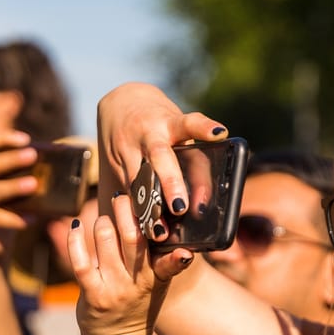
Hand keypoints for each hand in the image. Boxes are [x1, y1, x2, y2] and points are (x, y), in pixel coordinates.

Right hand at [0, 130, 39, 255]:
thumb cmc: (8, 209)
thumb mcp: (14, 189)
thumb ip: (26, 174)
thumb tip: (59, 161)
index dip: (4, 139)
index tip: (26, 139)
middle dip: (11, 159)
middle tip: (32, 155)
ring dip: (12, 186)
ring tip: (33, 184)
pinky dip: (13, 219)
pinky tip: (31, 219)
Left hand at [68, 194, 193, 334]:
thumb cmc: (138, 304)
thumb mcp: (159, 284)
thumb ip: (165, 259)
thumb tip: (167, 224)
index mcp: (157, 277)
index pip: (165, 250)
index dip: (159, 228)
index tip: (157, 207)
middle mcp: (137, 282)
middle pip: (133, 237)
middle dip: (126, 211)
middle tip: (123, 197)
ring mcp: (113, 288)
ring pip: (106, 243)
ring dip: (103, 222)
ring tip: (104, 218)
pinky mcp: (92, 294)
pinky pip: (81, 262)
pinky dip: (76, 240)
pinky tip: (75, 225)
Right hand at [98, 83, 227, 218]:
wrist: (121, 103)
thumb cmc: (161, 122)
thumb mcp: (178, 130)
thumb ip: (193, 159)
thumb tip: (205, 200)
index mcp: (170, 122)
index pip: (189, 123)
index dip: (203, 127)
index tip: (219, 133)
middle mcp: (148, 133)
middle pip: (160, 156)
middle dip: (170, 181)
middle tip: (180, 206)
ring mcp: (128, 148)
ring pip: (137, 178)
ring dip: (148, 205)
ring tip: (159, 231)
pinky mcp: (114, 163)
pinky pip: (125, 190)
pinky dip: (134, 210)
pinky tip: (140, 228)